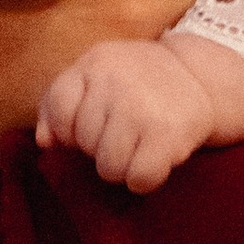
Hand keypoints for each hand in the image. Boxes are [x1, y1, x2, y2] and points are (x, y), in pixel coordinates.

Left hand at [38, 39, 218, 192]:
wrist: (199, 76)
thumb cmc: (134, 82)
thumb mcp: (93, 75)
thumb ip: (58, 103)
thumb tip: (44, 142)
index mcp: (93, 63)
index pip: (59, 109)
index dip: (67, 129)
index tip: (87, 126)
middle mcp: (115, 82)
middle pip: (84, 143)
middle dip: (99, 146)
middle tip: (122, 132)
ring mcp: (141, 109)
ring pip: (108, 168)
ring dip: (121, 167)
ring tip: (136, 147)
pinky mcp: (168, 134)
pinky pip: (139, 179)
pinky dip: (144, 179)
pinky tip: (153, 159)